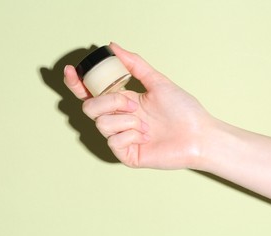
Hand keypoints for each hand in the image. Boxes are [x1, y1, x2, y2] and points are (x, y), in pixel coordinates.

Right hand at [64, 43, 213, 168]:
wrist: (199, 134)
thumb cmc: (182, 109)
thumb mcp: (157, 81)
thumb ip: (134, 64)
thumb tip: (113, 46)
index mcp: (123, 102)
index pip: (92, 93)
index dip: (78, 83)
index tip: (71, 70)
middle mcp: (119, 119)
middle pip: (89, 108)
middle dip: (109, 101)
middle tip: (133, 104)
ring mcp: (121, 138)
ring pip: (101, 124)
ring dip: (125, 120)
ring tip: (145, 124)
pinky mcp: (126, 155)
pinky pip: (113, 142)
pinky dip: (130, 136)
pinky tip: (145, 138)